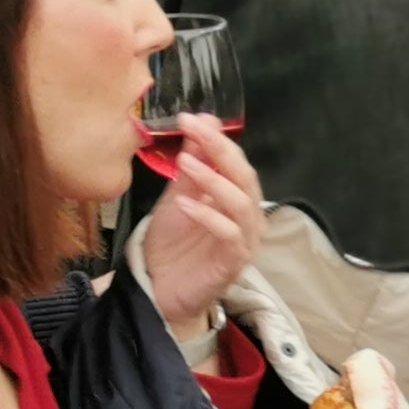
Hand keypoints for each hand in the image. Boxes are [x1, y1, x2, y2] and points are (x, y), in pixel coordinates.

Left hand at [136, 117, 260, 335]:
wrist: (160, 290)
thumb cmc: (171, 245)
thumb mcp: (177, 196)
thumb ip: (191, 166)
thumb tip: (201, 123)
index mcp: (238, 198)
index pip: (235, 162)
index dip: (216, 139)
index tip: (190, 119)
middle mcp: (248, 218)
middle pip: (246, 178)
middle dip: (221, 151)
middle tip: (195, 130)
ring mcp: (245, 241)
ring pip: (242, 204)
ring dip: (214, 180)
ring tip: (186, 163)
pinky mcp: (234, 263)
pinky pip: (230, 234)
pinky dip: (208, 216)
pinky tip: (185, 204)